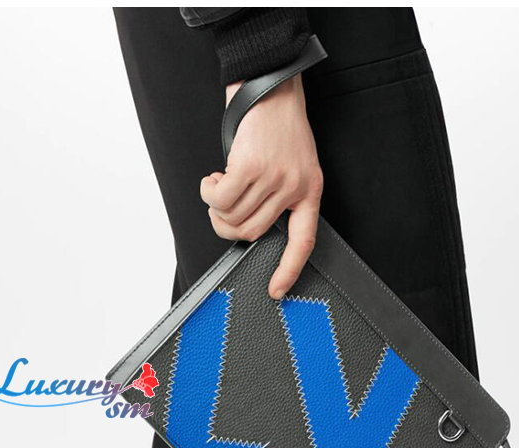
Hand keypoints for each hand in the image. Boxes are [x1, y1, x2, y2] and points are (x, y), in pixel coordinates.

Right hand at [200, 74, 322, 299]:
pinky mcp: (250, 165)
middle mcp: (294, 187)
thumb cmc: (279, 127)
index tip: (277, 291)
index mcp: (310, 192)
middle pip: (252, 232)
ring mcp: (274, 177)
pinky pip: (220, 198)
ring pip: (233, 217)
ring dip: (216, 208)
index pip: (303, 242)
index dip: (290, 269)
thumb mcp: (292, 166)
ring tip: (217, 187)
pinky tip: (212, 179)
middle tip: (219, 210)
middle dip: (227, 227)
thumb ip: (277, 197)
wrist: (273, 86)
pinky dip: (208, 192)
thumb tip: (246, 225)